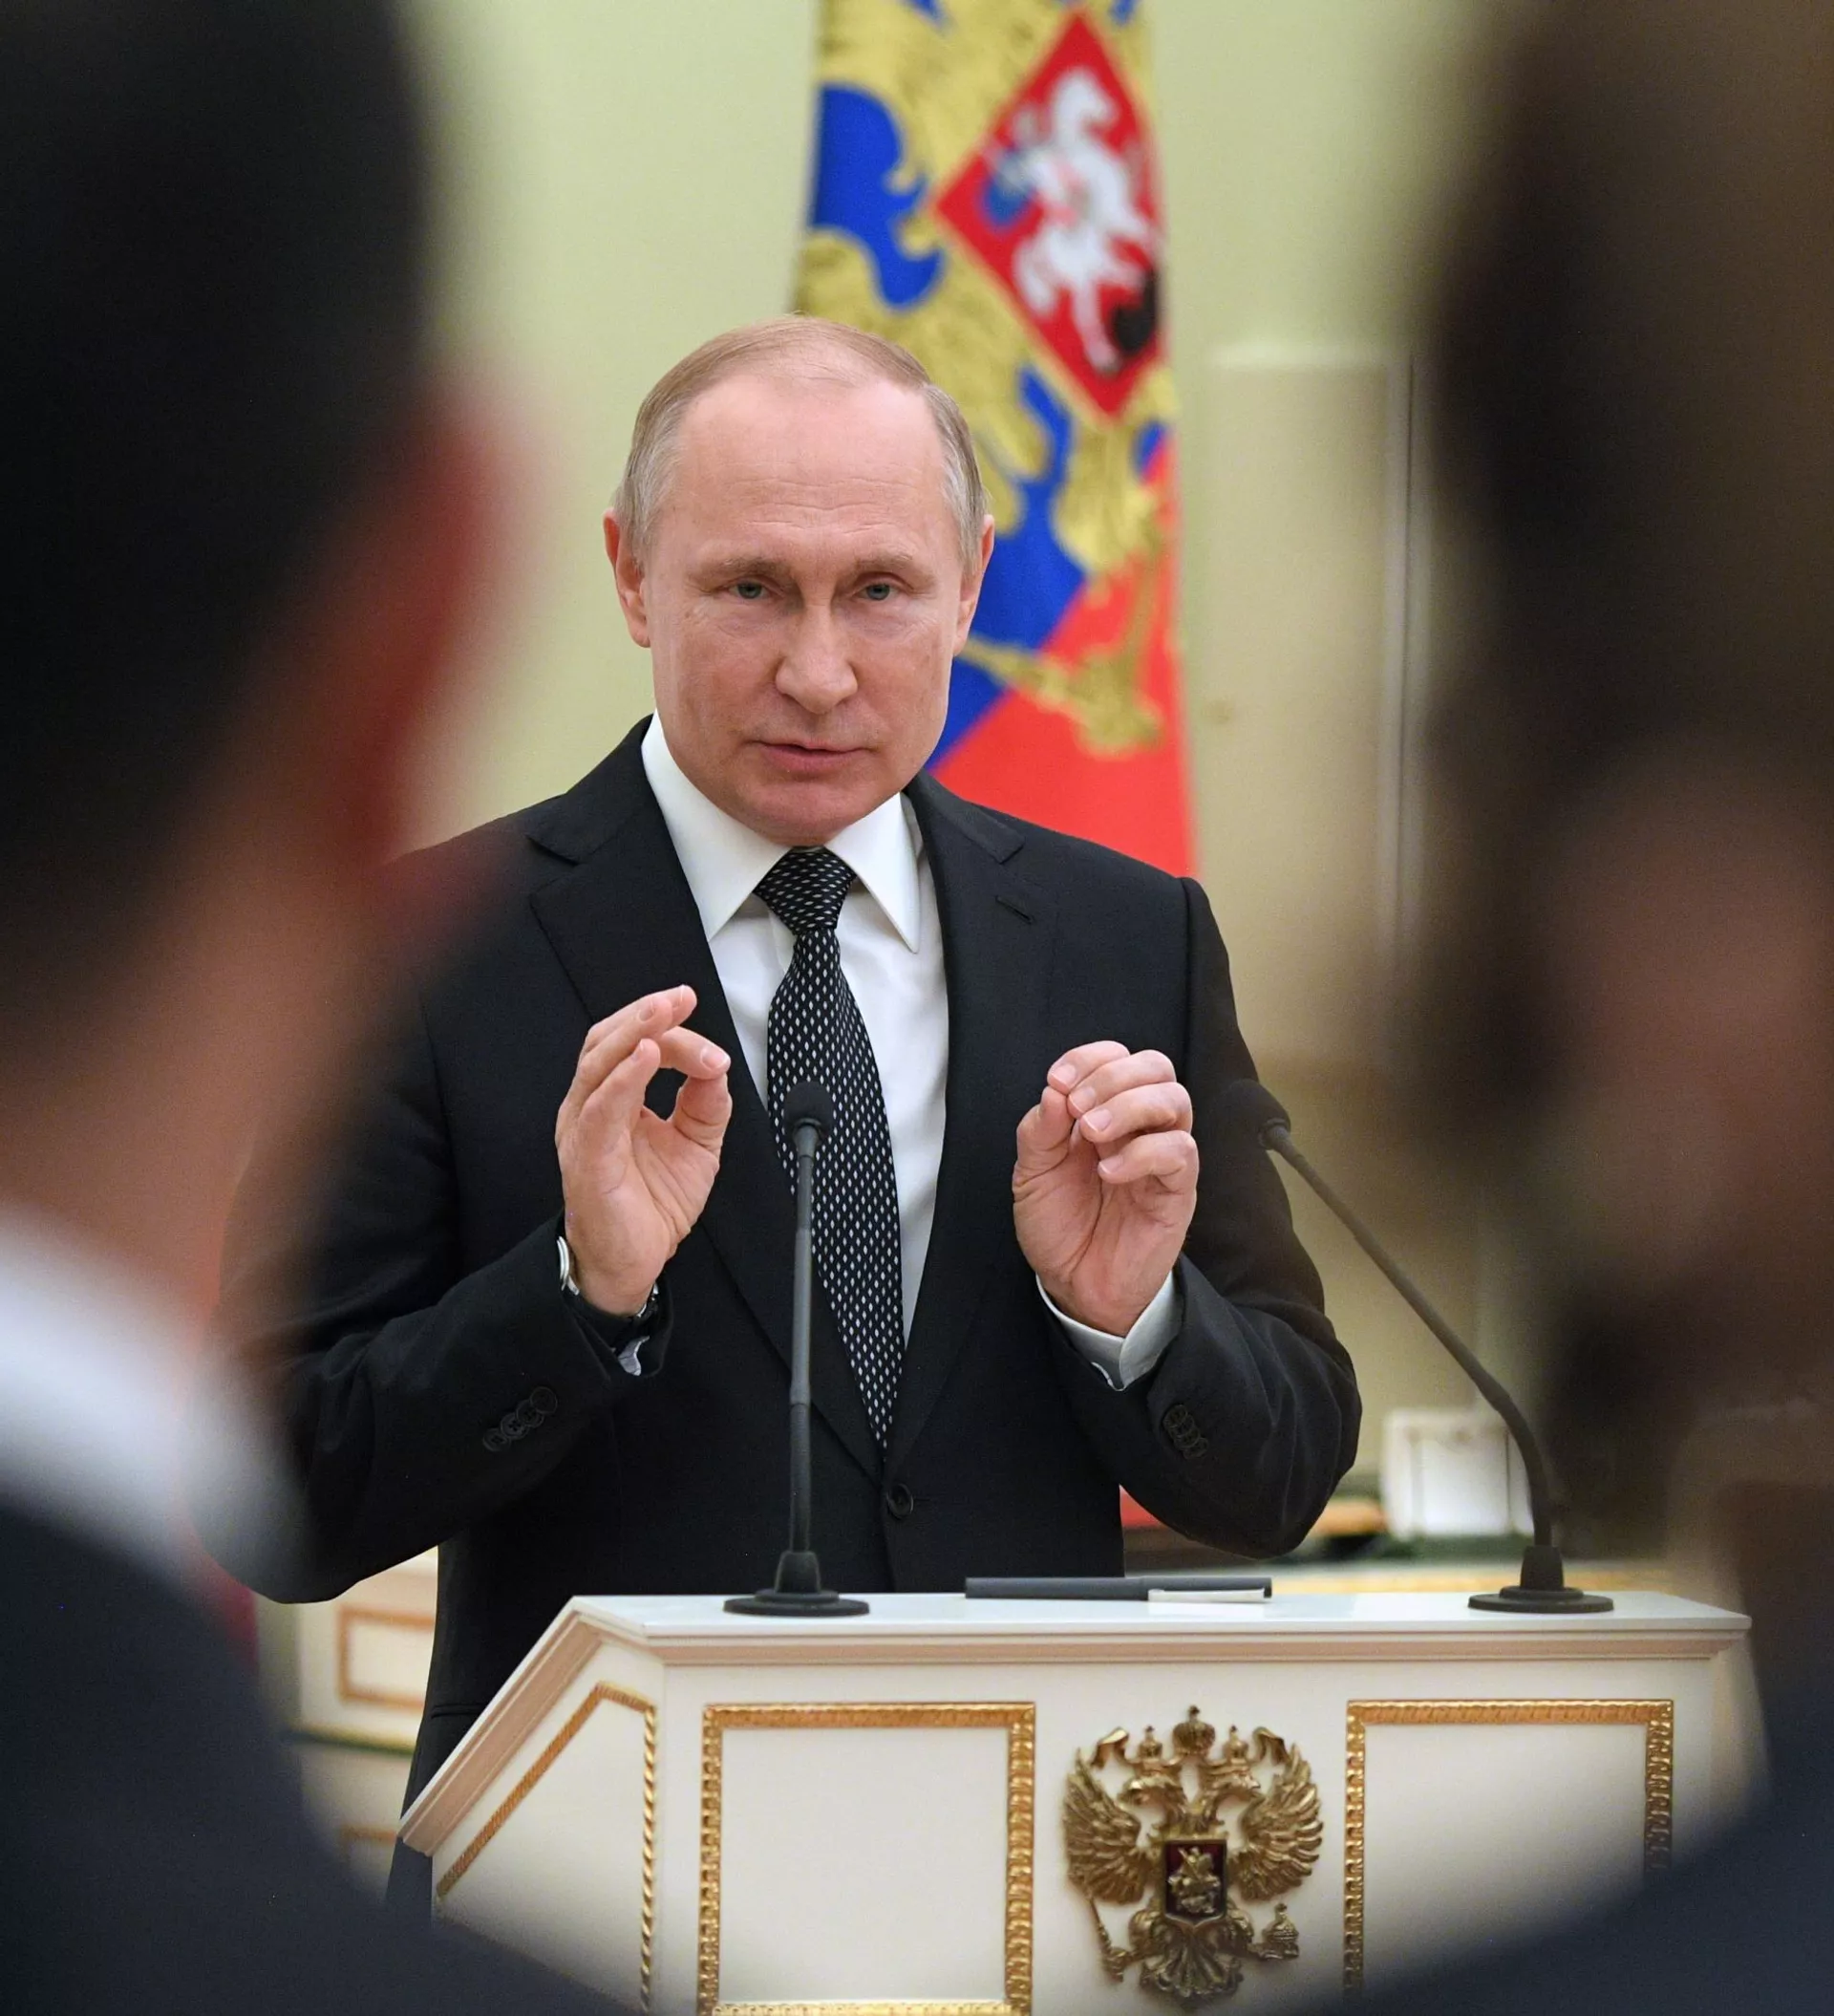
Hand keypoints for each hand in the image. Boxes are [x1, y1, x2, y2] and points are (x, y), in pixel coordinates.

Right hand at [555, 985, 732, 1313]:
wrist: (636, 1261)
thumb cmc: (652, 1203)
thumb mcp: (696, 1143)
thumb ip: (706, 1102)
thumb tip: (717, 1065)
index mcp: (614, 1099)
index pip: (634, 1044)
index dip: (668, 1026)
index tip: (695, 1010)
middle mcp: (592, 1107)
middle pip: (608, 1042)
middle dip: (645, 1014)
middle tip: (679, 998)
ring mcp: (585, 1130)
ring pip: (599, 1064)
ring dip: (633, 1032)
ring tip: (662, 1012)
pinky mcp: (588, 1157)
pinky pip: (600, 1109)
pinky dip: (623, 1078)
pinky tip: (645, 1056)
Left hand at [1013, 1041, 1197, 1336]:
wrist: (1075, 1285)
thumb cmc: (1060, 1226)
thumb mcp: (1032, 1174)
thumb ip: (1040, 1130)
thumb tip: (1055, 1091)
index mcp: (1104, 1112)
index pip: (1117, 1057)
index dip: (1090, 1058)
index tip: (1058, 1081)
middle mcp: (1138, 1127)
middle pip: (1155, 1067)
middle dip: (1113, 1076)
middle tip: (1077, 1106)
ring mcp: (1161, 1156)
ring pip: (1175, 1099)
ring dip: (1129, 1106)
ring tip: (1091, 1135)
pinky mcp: (1178, 1190)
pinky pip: (1180, 1152)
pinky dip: (1143, 1153)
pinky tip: (1108, 1172)